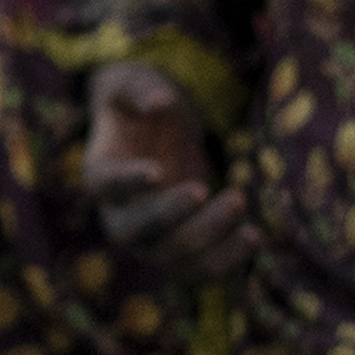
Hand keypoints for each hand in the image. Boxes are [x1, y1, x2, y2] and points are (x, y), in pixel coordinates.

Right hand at [79, 62, 249, 276]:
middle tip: (205, 189)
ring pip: (171, 258)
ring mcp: (148, 241)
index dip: (128, 183)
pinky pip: (198, 271)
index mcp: (100, 172)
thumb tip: (159, 103)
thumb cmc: (143, 105)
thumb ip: (141, 88)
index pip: (105, 185)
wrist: (158, 134)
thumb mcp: (134, 83)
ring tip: (240, 205)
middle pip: (133, 232)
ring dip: (207, 239)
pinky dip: (227, 262)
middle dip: (171, 216)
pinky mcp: (179, 252)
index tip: (158, 171)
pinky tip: (255, 236)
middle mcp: (118, 215)